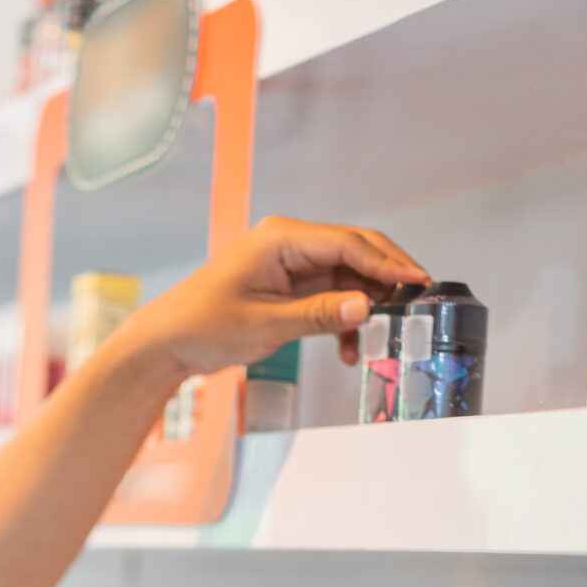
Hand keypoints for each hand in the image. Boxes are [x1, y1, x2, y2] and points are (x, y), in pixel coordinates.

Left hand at [119, 216, 426, 379]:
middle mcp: (290, 243)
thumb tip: (365, 307)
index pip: (349, 244)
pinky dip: (344, 318)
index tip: (418, 283)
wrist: (168, 342)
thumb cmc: (203, 326)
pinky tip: (348, 348)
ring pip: (347, 277)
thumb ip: (318, 315)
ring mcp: (290, 263)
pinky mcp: (289, 285)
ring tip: (374, 341)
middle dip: (387, 279)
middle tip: (417, 305)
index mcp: (282, 238)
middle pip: (356, 251)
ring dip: (364, 307)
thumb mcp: (265, 325)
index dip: (388, 263)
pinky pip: (331, 295)